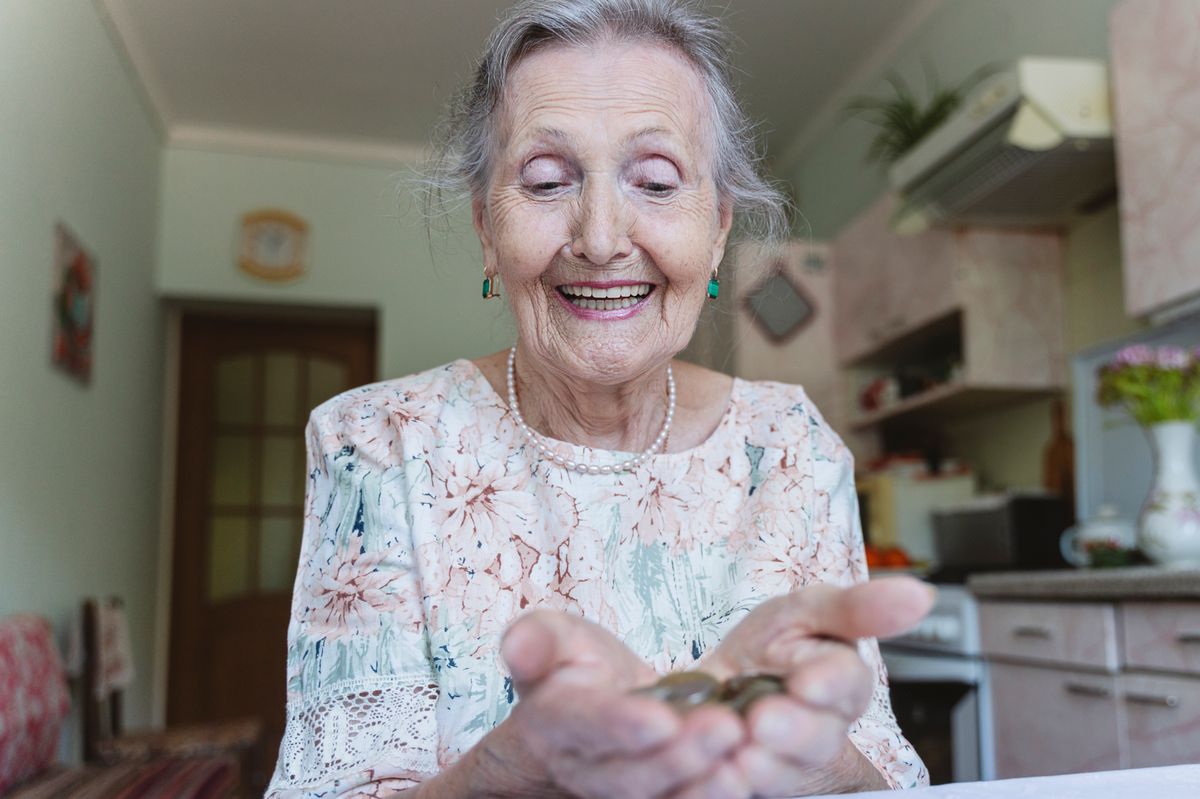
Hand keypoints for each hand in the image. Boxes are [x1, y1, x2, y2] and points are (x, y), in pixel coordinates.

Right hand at [480, 610, 746, 798]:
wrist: (594, 704)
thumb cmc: (575, 664)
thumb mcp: (553, 637)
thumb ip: (538, 640)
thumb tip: (518, 645)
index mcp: (554, 720)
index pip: (584, 724)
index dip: (619, 724)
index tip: (660, 718)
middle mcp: (583, 767)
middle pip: (630, 772)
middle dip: (679, 754)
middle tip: (727, 727)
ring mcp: (619, 790)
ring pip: (659, 796)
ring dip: (703, 782)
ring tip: (741, 756)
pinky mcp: (654, 797)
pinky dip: (711, 792)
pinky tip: (746, 776)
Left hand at [696, 577, 934, 796]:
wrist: (717, 687)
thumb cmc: (772, 647)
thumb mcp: (805, 611)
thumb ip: (856, 607)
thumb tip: (921, 595)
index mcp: (840, 682)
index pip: (847, 683)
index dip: (828, 683)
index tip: (807, 682)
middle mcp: (819, 729)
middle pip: (819, 738)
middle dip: (792, 729)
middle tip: (762, 719)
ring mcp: (786, 763)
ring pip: (785, 773)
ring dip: (761, 763)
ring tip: (737, 746)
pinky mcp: (752, 783)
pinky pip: (745, 791)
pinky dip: (730, 782)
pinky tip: (719, 769)